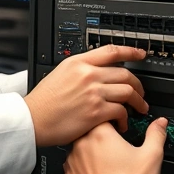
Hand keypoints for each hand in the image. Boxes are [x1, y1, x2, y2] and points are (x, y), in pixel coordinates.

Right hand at [24, 45, 148, 146]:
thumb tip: (98, 72)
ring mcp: (93, 93)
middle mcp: (88, 75)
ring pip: (128, 92)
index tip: (140, 53)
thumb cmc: (43, 101)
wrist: (33, 119)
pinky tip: (123, 123)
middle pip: (125, 73)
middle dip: (138, 84)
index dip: (131, 50)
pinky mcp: (96, 111)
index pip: (111, 51)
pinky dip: (126, 118)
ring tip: (139, 108)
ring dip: (138, 101)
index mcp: (79, 62)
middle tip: (140, 92)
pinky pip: (121, 111)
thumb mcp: (60, 73)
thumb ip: (80, 70)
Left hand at [63, 117, 167, 173]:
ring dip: (89, 153)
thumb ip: (155, 134)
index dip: (112, 123)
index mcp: (100, 134)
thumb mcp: (151, 155)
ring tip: (106, 165)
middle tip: (114, 150)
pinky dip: (83, 170)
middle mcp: (82, 145)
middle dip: (100, 139)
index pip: (103, 117)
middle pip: (89, 132)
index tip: (119, 130)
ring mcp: (72, 162)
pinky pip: (74, 167)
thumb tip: (160, 123)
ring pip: (79, 149)